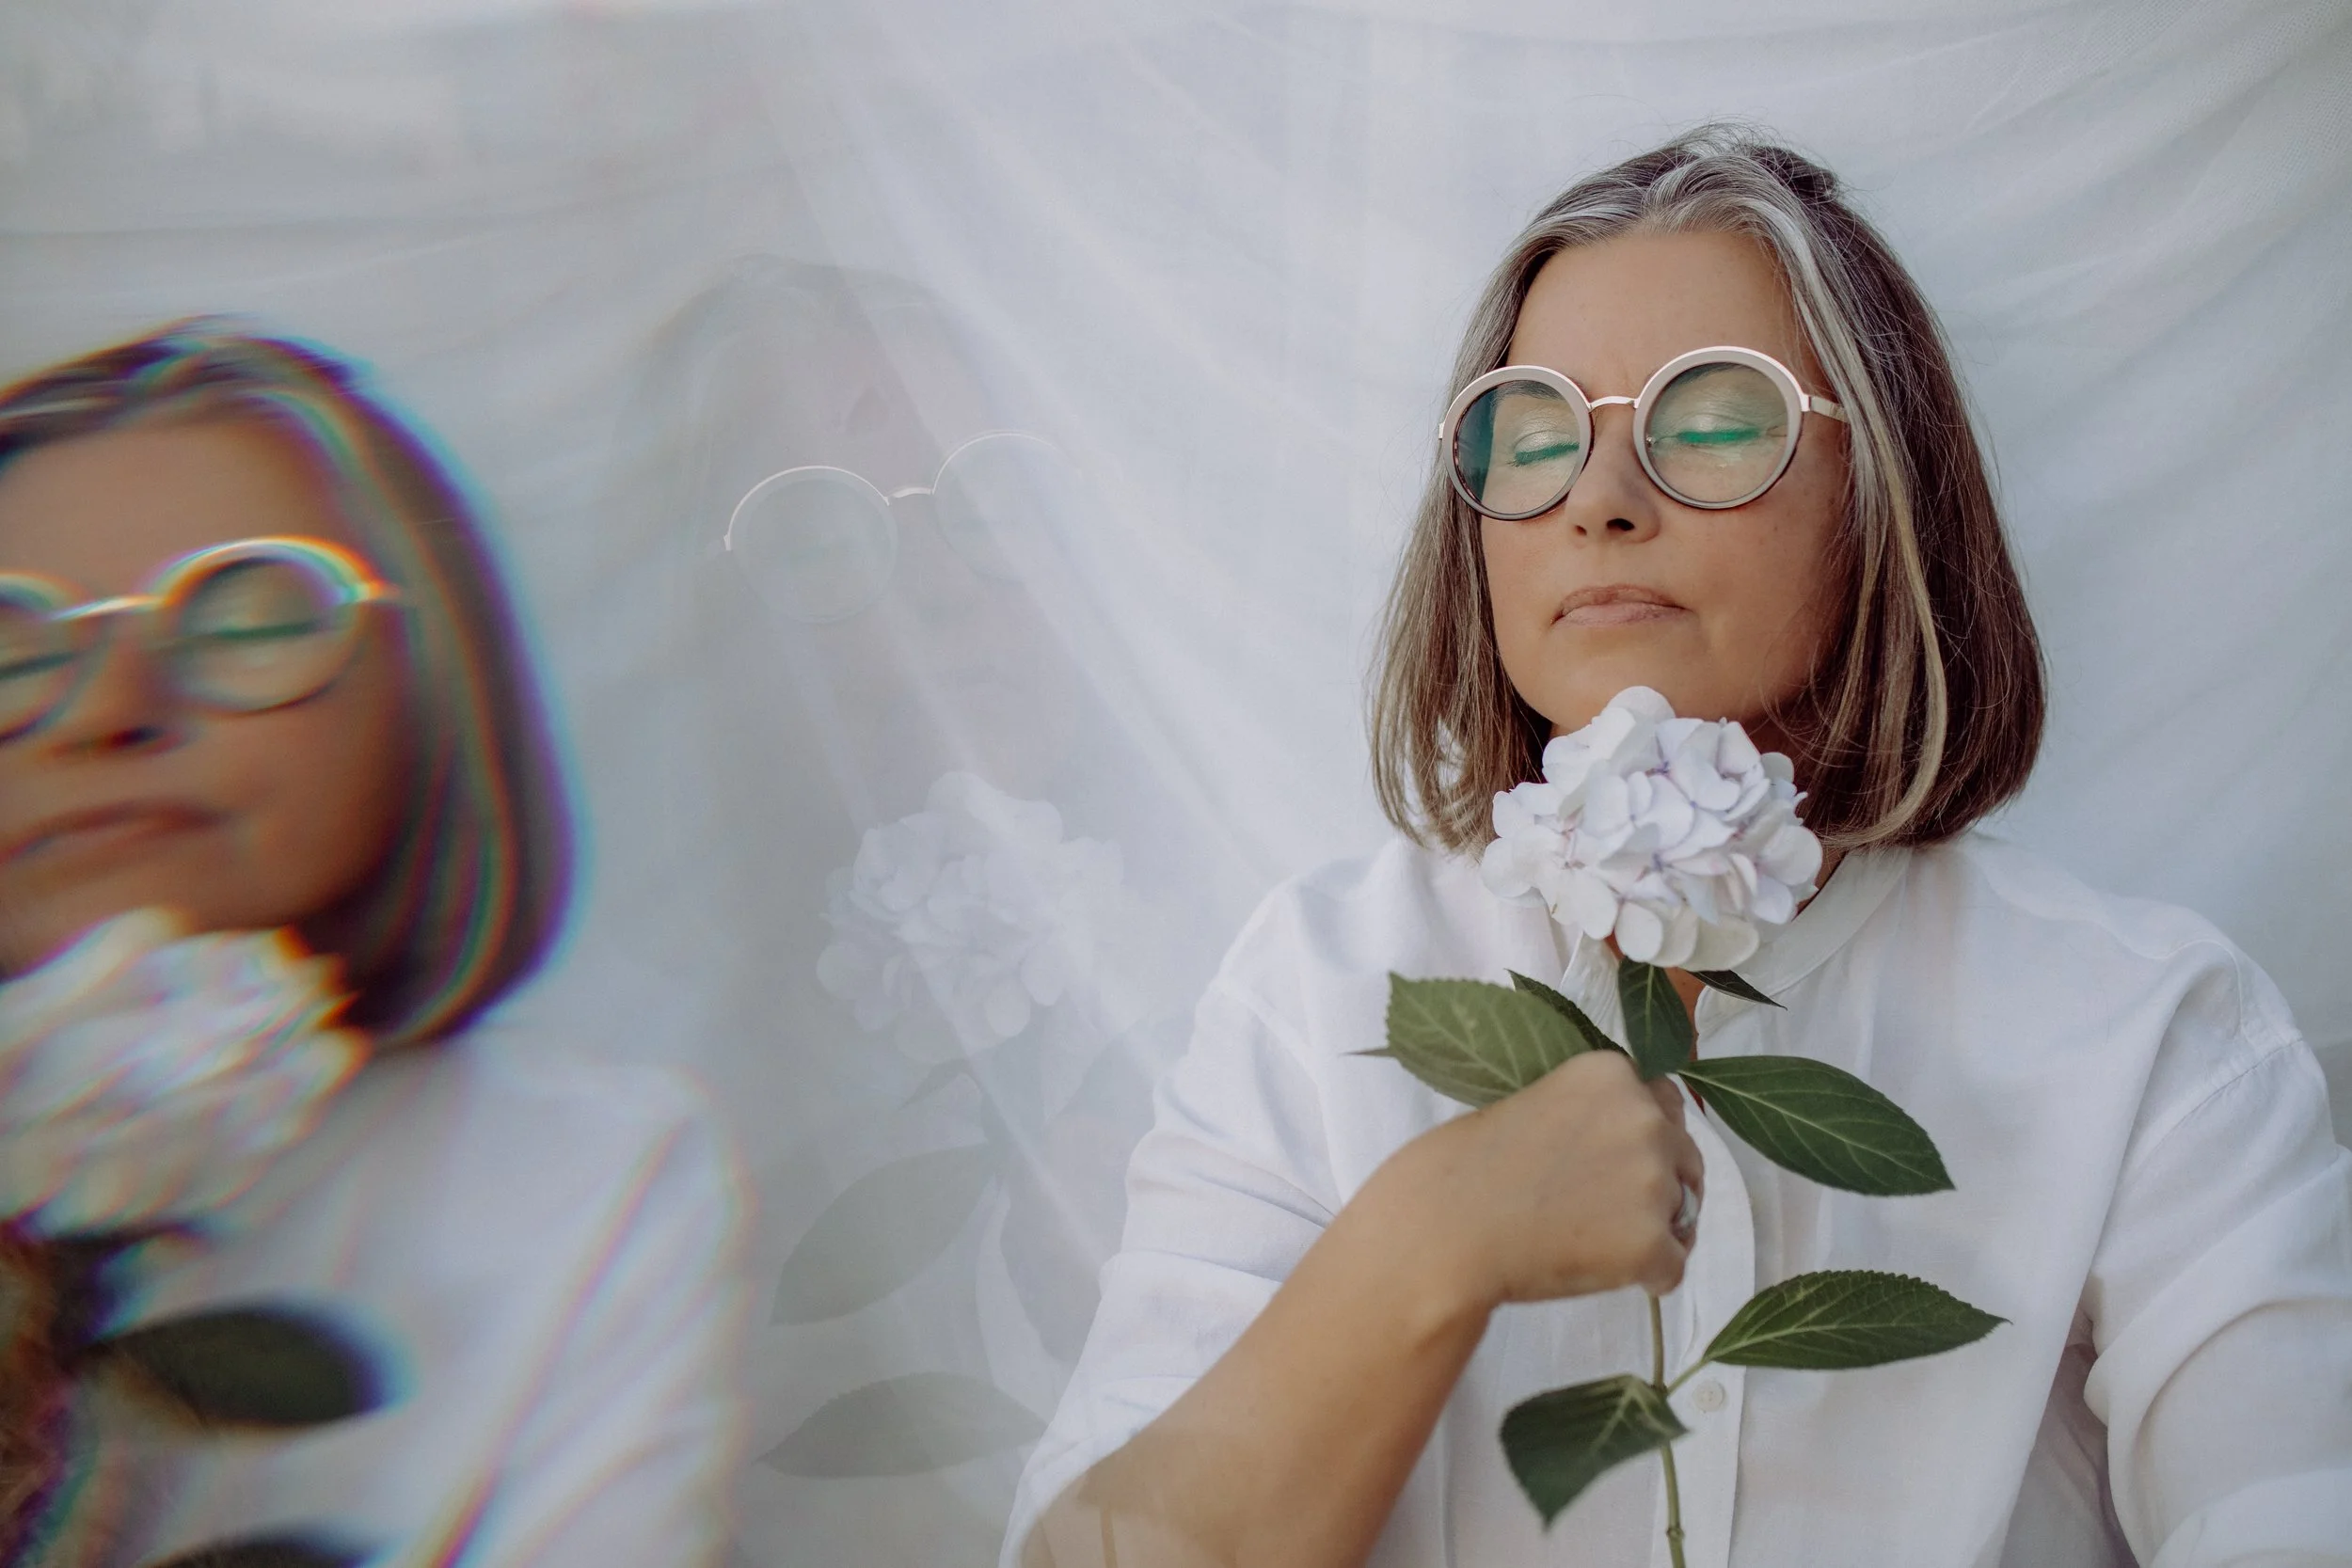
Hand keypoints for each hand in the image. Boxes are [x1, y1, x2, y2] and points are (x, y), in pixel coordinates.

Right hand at [1364, 1050, 1702, 1312]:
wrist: (1444, 1231)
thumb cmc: (1469, 1167)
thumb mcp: (1535, 1101)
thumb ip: (1592, 1109)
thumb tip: (1634, 1132)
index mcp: (1610, 1072)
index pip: (1665, 1102)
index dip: (1641, 1136)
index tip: (1605, 1162)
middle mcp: (1644, 1117)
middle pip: (1685, 1157)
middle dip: (1655, 1184)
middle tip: (1596, 1210)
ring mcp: (1652, 1181)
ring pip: (1682, 1214)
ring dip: (1650, 1230)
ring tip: (1588, 1241)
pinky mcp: (1651, 1243)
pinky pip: (1673, 1266)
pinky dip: (1644, 1277)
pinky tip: (1597, 1270)